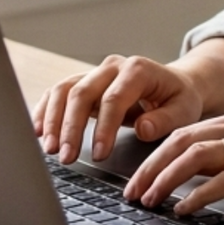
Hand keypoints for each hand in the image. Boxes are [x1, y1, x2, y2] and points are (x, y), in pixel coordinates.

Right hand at [31, 54, 206, 164]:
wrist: (173, 84)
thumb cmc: (179, 98)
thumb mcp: (184, 110)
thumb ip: (165, 120)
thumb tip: (143, 128)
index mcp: (137, 70)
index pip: (113, 98)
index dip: (103, 127)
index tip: (98, 154)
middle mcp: (112, 67)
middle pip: (82, 92)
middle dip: (71, 127)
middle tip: (67, 157)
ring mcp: (94, 73)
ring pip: (64, 91)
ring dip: (53, 120)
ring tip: (50, 149)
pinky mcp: (84, 83)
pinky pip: (57, 93)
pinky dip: (45, 111)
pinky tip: (38, 132)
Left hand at [122, 109, 223, 215]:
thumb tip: (198, 177)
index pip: (185, 132)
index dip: (155, 155)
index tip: (137, 178)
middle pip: (182, 140)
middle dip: (150, 167)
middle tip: (131, 192)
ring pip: (197, 156)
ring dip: (166, 179)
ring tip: (149, 201)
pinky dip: (198, 193)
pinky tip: (184, 208)